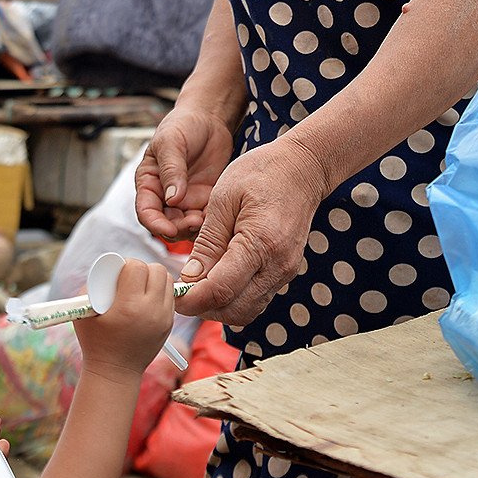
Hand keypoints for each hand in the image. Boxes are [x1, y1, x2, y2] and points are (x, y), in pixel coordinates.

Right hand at [71, 259, 174, 386]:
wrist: (114, 372)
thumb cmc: (94, 341)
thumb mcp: (84, 310)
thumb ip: (94, 283)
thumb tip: (109, 266)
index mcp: (128, 306)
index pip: (137, 267)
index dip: (128, 265)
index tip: (120, 273)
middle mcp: (150, 311)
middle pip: (158, 270)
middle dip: (144, 269)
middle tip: (131, 278)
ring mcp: (163, 318)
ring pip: (168, 281)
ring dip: (154, 279)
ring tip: (140, 288)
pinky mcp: (169, 324)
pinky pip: (170, 296)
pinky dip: (159, 293)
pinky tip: (146, 300)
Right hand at [135, 108, 235, 240]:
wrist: (209, 118)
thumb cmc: (183, 125)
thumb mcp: (172, 143)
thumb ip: (171, 170)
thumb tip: (172, 199)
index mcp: (149, 182)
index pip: (146, 212)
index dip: (155, 224)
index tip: (169, 230)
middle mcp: (165, 195)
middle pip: (167, 224)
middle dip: (179, 229)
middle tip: (195, 223)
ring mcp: (186, 198)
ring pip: (186, 225)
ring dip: (195, 228)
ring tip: (208, 220)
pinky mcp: (205, 198)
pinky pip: (206, 217)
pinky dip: (211, 221)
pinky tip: (220, 214)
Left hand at [176, 137, 326, 326]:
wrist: (303, 166)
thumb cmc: (262, 172)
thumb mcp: (223, 198)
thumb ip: (208, 242)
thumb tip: (190, 277)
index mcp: (260, 243)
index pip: (221, 290)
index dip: (191, 300)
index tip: (174, 295)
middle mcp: (278, 264)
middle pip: (235, 310)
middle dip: (203, 308)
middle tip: (182, 291)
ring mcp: (286, 271)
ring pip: (247, 311)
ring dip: (219, 307)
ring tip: (198, 285)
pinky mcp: (286, 271)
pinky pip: (257, 298)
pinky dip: (234, 298)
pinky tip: (218, 279)